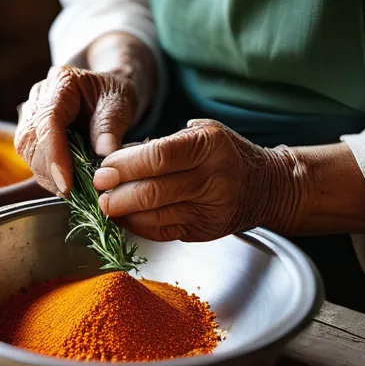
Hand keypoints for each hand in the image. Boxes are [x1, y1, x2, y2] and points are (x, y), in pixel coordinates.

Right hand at [15, 66, 137, 194]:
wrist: (103, 92)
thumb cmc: (112, 94)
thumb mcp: (120, 102)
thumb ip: (111, 125)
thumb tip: (104, 153)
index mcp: (61, 83)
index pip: (48, 122)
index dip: (54, 155)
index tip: (67, 184)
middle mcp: (38, 98)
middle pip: (31, 140)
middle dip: (50, 172)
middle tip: (75, 193)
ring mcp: (30, 116)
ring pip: (27, 153)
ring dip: (48, 176)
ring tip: (75, 189)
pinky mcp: (30, 134)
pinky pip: (32, 159)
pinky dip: (49, 176)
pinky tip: (68, 183)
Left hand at [93, 119, 301, 241]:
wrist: (266, 186)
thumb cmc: (224, 154)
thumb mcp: (201, 133)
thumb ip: (161, 144)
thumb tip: (114, 160)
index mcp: (209, 146)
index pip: (158, 157)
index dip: (124, 165)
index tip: (103, 170)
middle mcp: (212, 178)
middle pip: (153, 191)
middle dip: (117, 193)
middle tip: (98, 191)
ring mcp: (209, 209)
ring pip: (154, 216)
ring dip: (122, 213)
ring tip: (106, 204)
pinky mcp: (203, 231)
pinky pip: (161, 231)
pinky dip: (136, 225)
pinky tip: (124, 217)